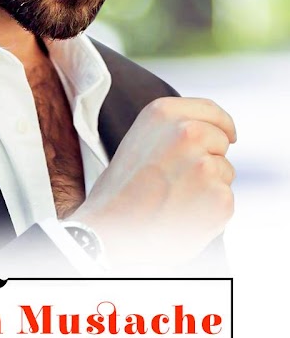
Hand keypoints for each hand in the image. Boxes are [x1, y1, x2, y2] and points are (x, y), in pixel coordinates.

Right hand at [72, 97, 235, 266]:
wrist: (110, 228)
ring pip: (225, 171)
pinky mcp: (219, 197)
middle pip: (221, 139)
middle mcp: (188, 132)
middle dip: (211, 156)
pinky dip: (211, 210)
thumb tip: (209, 129)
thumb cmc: (123, 188)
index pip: (211, 109)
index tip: (227, 135)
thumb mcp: (141, 137)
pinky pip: (225, 199)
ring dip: (209, 185)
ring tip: (175, 198)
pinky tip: (183, 214)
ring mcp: (206, 165)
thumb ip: (174, 127)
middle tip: (179, 179)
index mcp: (164, 112)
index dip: (221, 124)